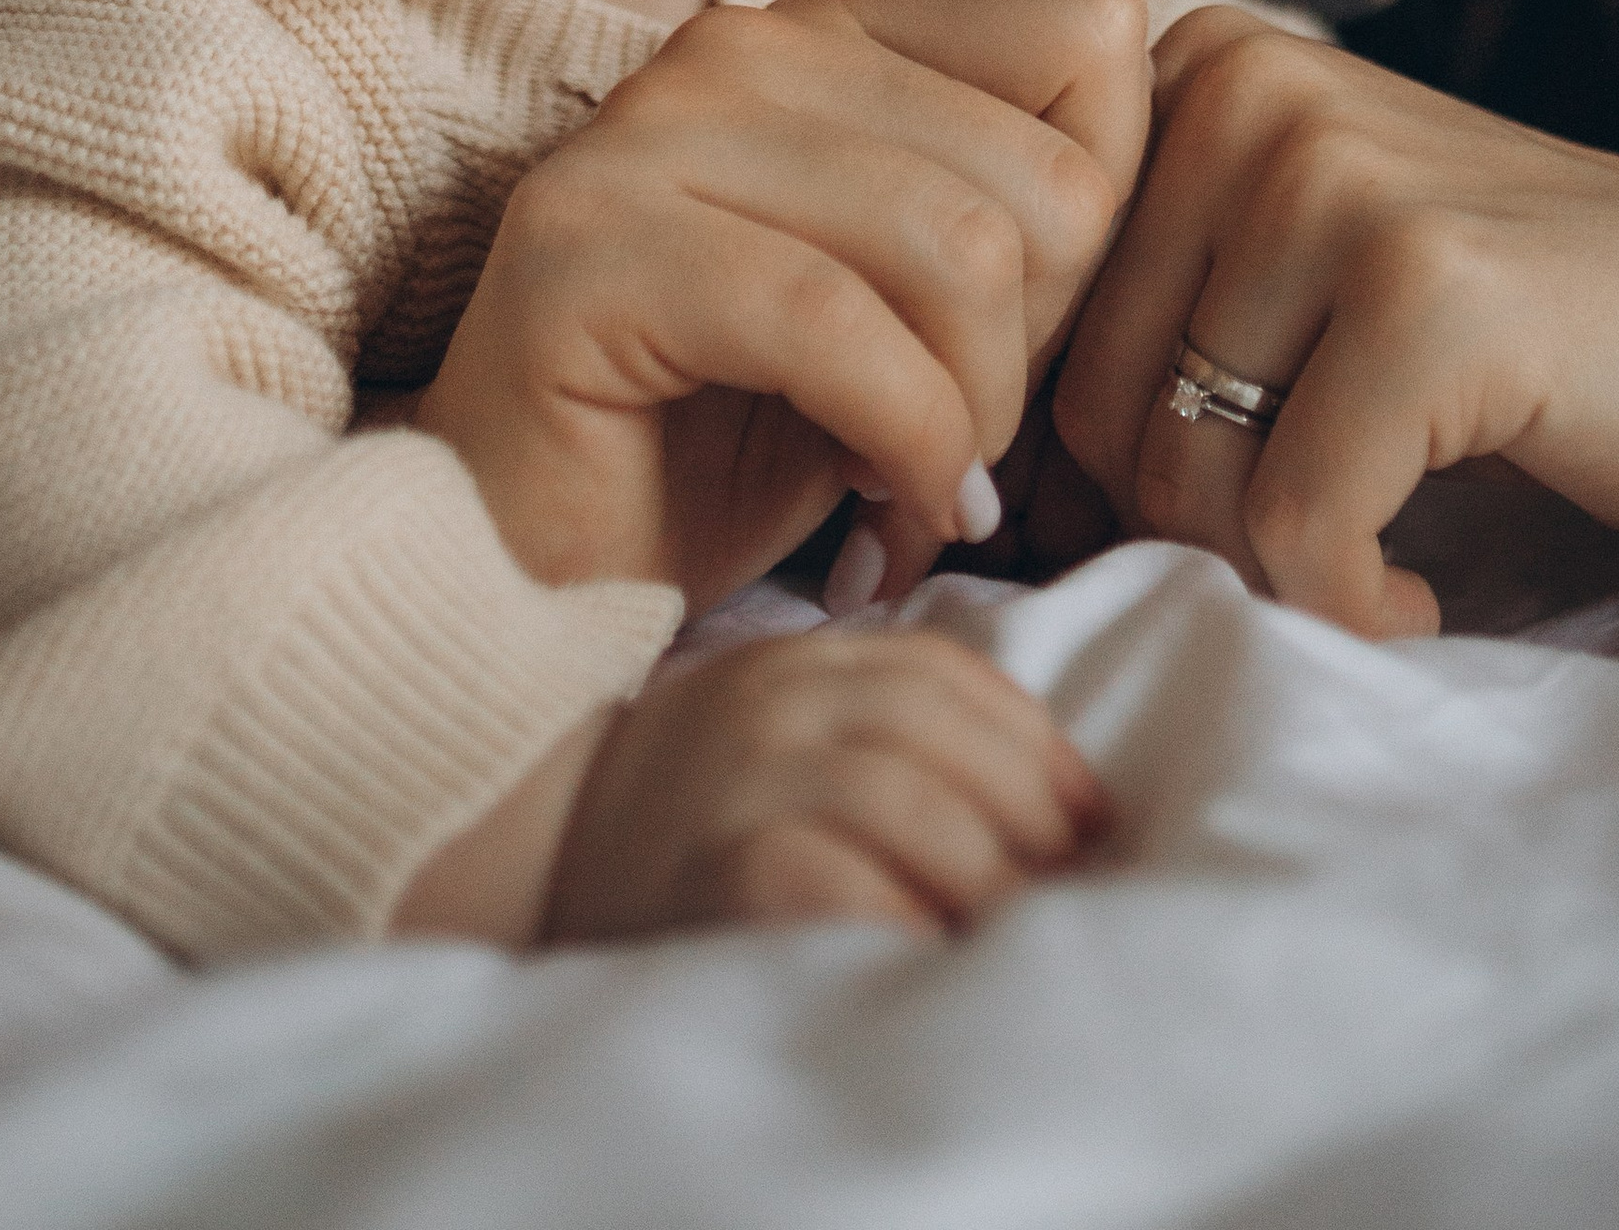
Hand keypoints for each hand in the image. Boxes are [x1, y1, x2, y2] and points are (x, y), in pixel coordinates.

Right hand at [417, 0, 1150, 613]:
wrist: (536, 573)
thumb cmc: (745, 443)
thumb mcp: (924, 310)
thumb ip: (1024, 212)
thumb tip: (1184, 158)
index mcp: (831, 30)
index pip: (1090, 31)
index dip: (1104, 212)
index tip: (1028, 341)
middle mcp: (740, 46)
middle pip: (1046, 171)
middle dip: (1042, 355)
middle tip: (967, 453)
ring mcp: (651, 133)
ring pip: (959, 247)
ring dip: (974, 420)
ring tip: (922, 492)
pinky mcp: (589, 248)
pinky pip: (836, 327)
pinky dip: (900, 447)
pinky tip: (879, 516)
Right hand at [541, 627, 1110, 939]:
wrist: (525, 843)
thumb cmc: (685, 806)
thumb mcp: (777, 726)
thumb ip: (874, 726)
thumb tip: (1041, 805)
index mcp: (797, 662)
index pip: (946, 674)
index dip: (1036, 746)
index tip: (1092, 818)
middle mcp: (770, 704)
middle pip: (937, 734)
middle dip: (1027, 815)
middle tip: (1075, 891)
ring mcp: (736, 782)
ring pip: (902, 800)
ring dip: (985, 872)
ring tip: (1022, 933)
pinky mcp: (711, 871)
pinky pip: (832, 884)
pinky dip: (901, 919)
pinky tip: (932, 955)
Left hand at [1051, 7, 1618, 640]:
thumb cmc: (1521, 331)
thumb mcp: (1297, 268)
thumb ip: (1138, 310)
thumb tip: (945, 465)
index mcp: (1189, 70)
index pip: (1024, 322)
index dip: (1086, 462)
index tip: (1200, 510)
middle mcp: (1244, 90)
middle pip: (1086, 404)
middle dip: (1180, 527)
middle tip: (1304, 552)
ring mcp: (1338, 177)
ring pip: (1180, 473)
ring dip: (1271, 571)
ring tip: (1374, 556)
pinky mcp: (1431, 292)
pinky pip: (1295, 528)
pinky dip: (1355, 605)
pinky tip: (1427, 591)